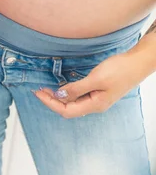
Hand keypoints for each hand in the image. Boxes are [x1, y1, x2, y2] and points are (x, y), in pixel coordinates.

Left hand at [34, 51, 148, 117]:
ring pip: (72, 103)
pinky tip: (61, 87)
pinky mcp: (98, 92)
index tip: (38, 93)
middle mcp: (95, 105)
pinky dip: (67, 92)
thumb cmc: (119, 70)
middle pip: (68, 109)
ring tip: (45, 88)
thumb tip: (60, 95)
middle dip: (51, 100)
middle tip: (38, 90)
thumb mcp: (95, 79)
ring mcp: (97, 99)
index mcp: (95, 105)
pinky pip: (78, 97)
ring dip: (58, 97)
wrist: (136, 63)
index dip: (50, 103)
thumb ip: (77, 89)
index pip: (66, 110)